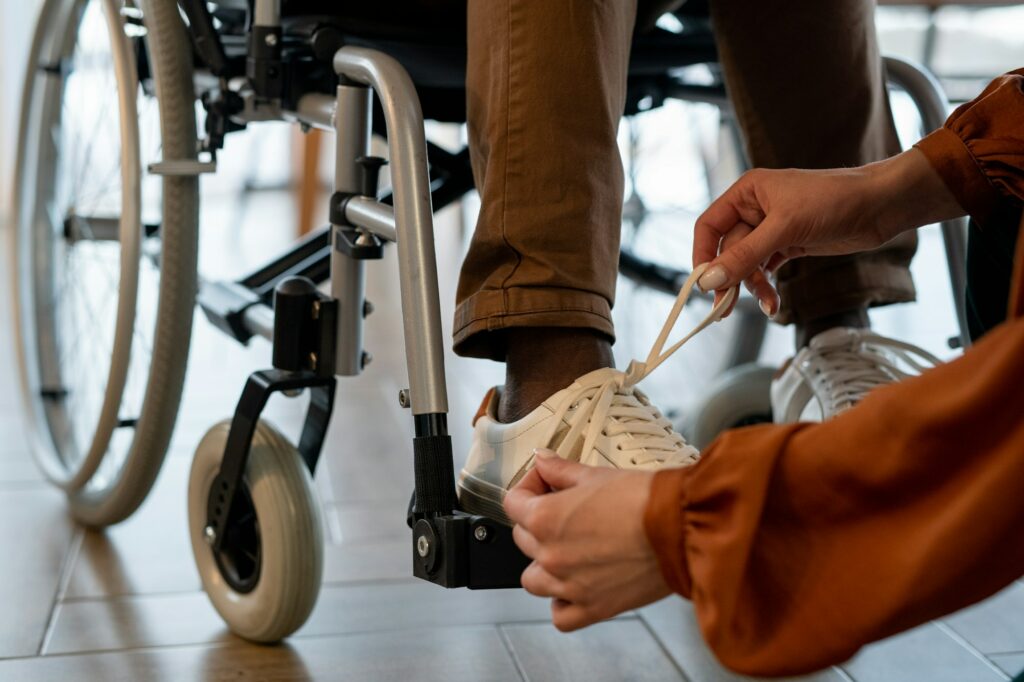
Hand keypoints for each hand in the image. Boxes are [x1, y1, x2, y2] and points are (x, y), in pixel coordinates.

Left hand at [503, 451, 670, 630]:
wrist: (681, 530)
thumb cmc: (645, 502)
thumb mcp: (596, 475)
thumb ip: (560, 470)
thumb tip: (542, 461)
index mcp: (545, 520)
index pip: (512, 503)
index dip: (528, 487)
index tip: (544, 484)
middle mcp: (550, 556)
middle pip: (522, 539)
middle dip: (538, 521)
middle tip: (564, 510)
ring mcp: (568, 586)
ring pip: (533, 580)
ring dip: (544, 564)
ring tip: (569, 549)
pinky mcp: (593, 608)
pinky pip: (560, 616)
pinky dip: (563, 603)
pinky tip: (575, 584)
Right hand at [692, 149, 962, 315]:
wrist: (881, 205)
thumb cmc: (835, 199)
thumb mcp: (785, 229)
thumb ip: (745, 256)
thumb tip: (710, 280)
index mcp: (747, 192)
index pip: (709, 226)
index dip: (702, 256)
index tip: (704, 285)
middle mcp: (755, 209)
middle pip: (728, 251)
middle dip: (732, 279)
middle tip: (727, 309)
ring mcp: (772, 228)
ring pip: (747, 264)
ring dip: (753, 287)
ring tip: (768, 304)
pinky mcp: (789, 244)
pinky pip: (766, 269)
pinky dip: (767, 286)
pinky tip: (773, 302)